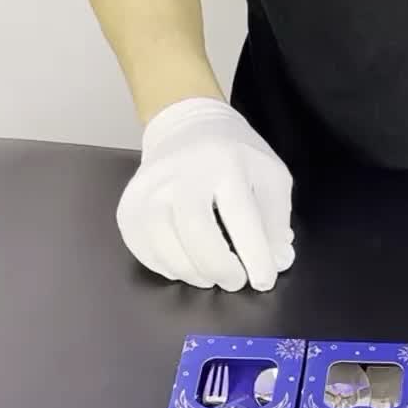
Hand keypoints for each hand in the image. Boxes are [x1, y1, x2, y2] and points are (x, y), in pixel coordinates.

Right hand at [117, 97, 294, 290]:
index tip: (264, 281)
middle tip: (235, 282)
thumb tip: (278, 261)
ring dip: (189, 271)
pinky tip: (182, 268)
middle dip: (218, 267)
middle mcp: (183, 172)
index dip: (255, 255)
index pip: (242, 216)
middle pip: (195, 230)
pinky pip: (138, 243)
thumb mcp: (271, 176)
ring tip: (209, 278)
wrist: (187, 124)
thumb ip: (276, 219)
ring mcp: (150, 185)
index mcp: (227, 163)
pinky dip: (161, 264)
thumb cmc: (235, 157)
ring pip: (161, 239)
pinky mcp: (129, 200)